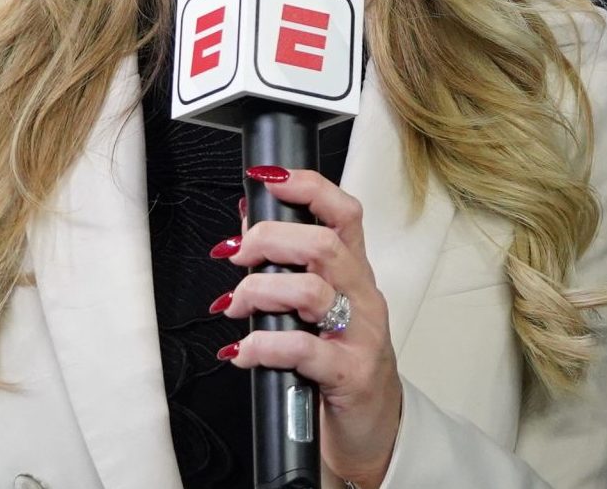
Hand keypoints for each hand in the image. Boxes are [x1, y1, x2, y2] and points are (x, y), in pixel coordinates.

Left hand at [215, 167, 401, 488]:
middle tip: (235, 254)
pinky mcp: (350, 374)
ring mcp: (361, 335)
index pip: (344, 213)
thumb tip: (247, 223)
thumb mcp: (317, 309)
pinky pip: (302, 350)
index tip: (269, 179)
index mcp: (354, 273)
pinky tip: (242, 351)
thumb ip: (286, 267)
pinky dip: (262, 346)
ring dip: (259, 292)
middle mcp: (362, 296)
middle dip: (268, 241)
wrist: (372, 428)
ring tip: (235, 306)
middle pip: (323, 244)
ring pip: (311, 291)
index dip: (308, 187)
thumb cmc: (340, 362)